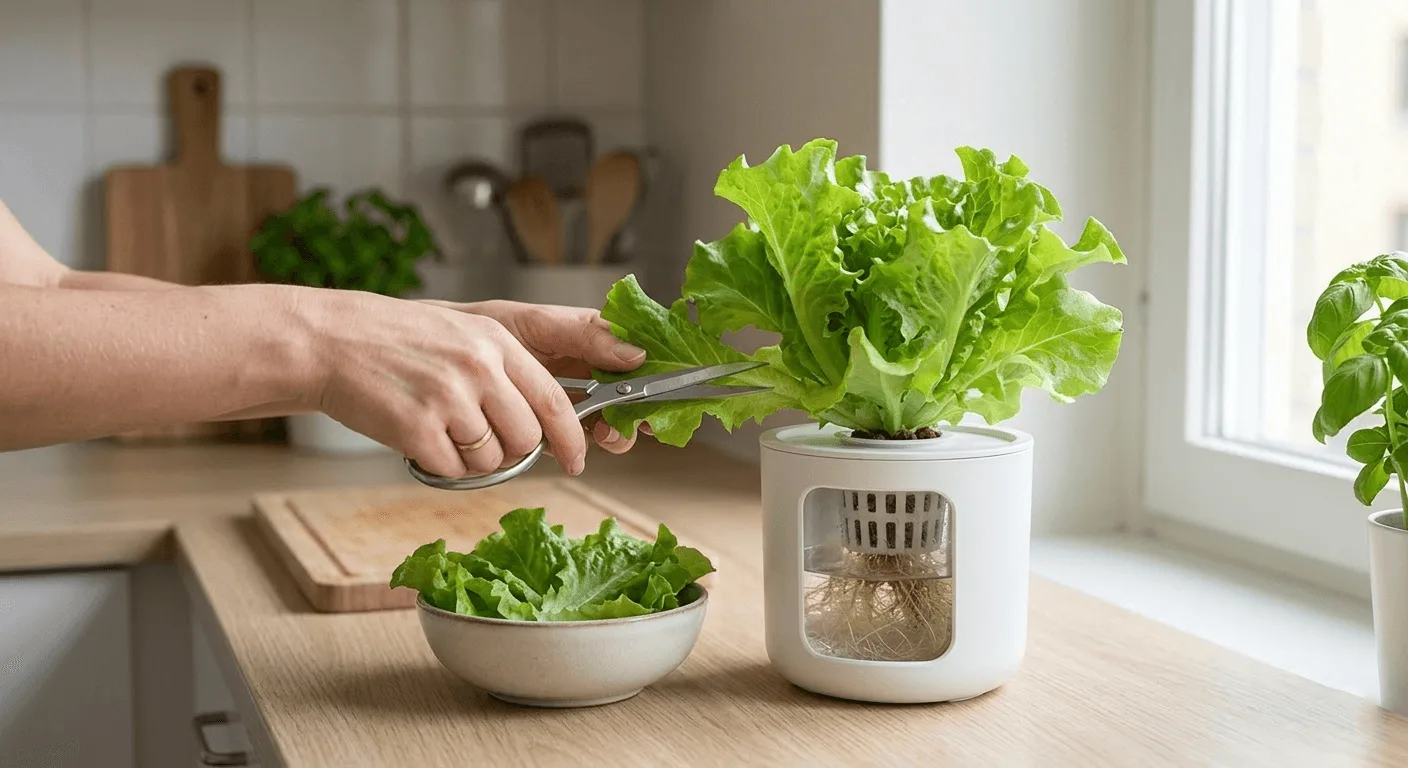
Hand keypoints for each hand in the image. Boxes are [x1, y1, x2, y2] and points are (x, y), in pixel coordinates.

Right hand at [304, 292, 641, 479]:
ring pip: (493, 460)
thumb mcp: (463, 335)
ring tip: (440, 429)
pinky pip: (453, 470)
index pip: (555, 401)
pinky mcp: (417, 427)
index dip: (573, 438)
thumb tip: (549, 423)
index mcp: (497, 341)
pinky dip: (439, 465)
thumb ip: (507, 371)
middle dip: (512, 452)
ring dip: (472, 459)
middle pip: (528, 439)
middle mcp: (479, 366)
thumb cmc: (397, 342)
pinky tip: (418, 437)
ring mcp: (449, 397)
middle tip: (478, 440)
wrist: (329, 341)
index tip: (578, 458)